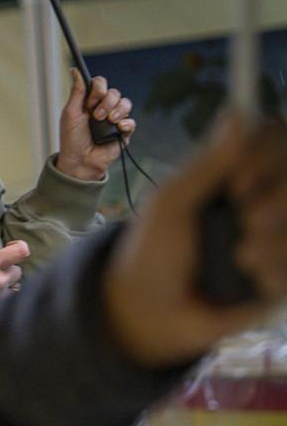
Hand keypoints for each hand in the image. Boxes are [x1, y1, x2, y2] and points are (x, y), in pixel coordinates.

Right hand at [0, 240, 29, 329]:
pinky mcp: (0, 307)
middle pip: (17, 269)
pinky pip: (9, 297)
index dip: (19, 247)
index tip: (12, 248)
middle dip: (7, 269)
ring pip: (16, 285)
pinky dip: (3, 295)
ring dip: (6, 283)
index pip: (20, 251)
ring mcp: (1, 295)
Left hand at [55, 69, 136, 181]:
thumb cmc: (72, 139)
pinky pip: (131, 120)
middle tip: (96, 116)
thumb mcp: (71, 113)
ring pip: (125, 103)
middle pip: (114, 92)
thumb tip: (74, 69)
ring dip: (116, 110)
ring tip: (108, 121)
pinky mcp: (123, 132)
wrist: (80, 161)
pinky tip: (117, 127)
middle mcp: (103, 108)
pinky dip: (125, 122)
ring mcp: (114, 119)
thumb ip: (76, 92)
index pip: (100, 83)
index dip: (98, 88)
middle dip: (106, 102)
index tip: (92, 99)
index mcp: (90, 102)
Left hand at [104, 113, 286, 367]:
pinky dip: (277, 272)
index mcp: (236, 174)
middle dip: (278, 200)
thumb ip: (208, 163)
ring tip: (240, 258)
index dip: (268, 154)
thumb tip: (239, 113)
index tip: (239, 180)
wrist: (151, 312)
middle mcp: (265, 199)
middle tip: (246, 220)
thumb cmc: (153, 252)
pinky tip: (251, 279)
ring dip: (276, 241)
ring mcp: (278, 236)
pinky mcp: (285, 274)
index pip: (276, 140)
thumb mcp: (173, 204)